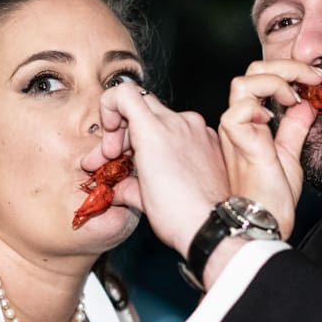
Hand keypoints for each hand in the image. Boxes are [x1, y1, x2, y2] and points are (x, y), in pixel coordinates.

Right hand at [86, 84, 228, 258]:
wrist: (213, 228)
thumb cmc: (177, 215)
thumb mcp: (139, 197)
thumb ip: (123, 181)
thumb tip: (117, 186)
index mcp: (154, 130)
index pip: (123, 93)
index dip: (108, 110)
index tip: (111, 138)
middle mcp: (178, 122)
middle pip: (141, 105)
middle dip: (124, 129)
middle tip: (117, 157)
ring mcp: (197, 129)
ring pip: (163, 118)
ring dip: (147, 136)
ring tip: (141, 166)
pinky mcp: (211, 140)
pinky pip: (184, 131)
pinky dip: (170, 143)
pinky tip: (166, 168)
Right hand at [216, 59, 321, 238]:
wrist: (265, 221)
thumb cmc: (272, 198)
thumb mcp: (290, 155)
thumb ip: (294, 129)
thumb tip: (306, 106)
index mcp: (250, 123)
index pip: (261, 80)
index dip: (288, 72)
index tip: (315, 79)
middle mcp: (239, 123)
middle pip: (251, 72)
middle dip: (285, 66)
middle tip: (312, 77)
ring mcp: (234, 130)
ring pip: (243, 82)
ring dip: (275, 79)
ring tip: (296, 94)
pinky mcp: (235, 140)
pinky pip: (239, 107)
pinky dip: (261, 102)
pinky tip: (277, 114)